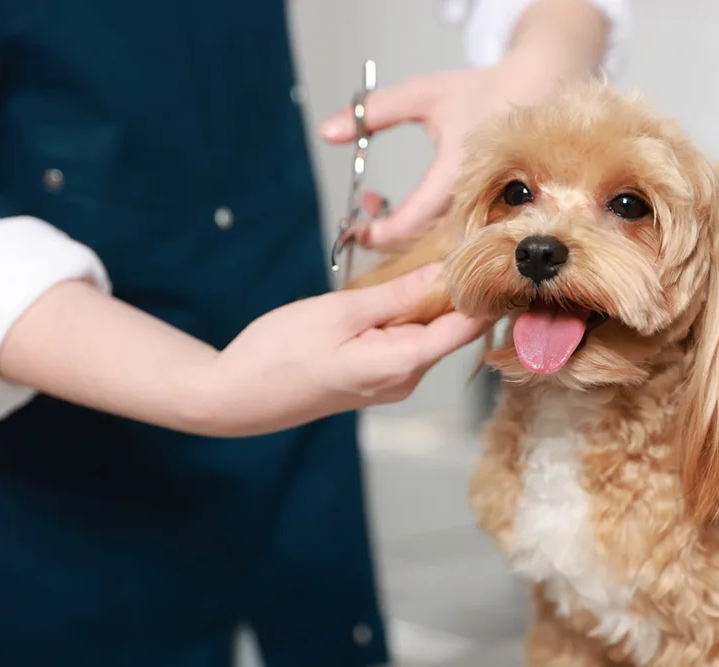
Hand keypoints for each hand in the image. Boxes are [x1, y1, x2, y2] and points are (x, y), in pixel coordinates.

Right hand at [199, 264, 489, 436]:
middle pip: (451, 328)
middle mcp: (407, 379)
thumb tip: (443, 273)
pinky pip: (406, 341)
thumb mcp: (341, 311)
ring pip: (427, 332)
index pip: (468, 325)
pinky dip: (404, 314)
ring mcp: (393, 382)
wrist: (236, 396)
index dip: (481, 288)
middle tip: (444, 240)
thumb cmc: (279, 354)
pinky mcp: (378, 378)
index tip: (482, 252)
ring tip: (413, 259)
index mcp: (404, 363)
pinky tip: (389, 291)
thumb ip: (398, 293)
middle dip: (450, 286)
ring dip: (423, 298)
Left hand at [319, 49, 589, 249]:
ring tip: (379, 204)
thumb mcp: (423, 95)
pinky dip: (429, 226)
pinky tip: (414, 206)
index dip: (373, 233)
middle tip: (365, 210)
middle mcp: (476, 201)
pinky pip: (458, 235)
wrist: (543, 88)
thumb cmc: (486, 90)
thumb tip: (327, 131)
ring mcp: (490, 212)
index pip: (405, 224)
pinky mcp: (497, 214)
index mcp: (455, 175)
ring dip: (405, 229)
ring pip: (439, 243)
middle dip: (385, 232)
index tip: (354, 226)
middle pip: (421, 244)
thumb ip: (374, 113)